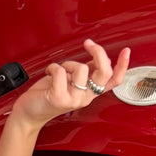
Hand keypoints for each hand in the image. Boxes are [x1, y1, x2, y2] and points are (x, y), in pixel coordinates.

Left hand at [8, 38, 130, 130]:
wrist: (28, 111)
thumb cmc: (48, 93)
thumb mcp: (71, 80)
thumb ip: (87, 71)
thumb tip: (97, 59)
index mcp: (90, 92)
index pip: (113, 81)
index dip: (122, 66)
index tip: (126, 51)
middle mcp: (85, 97)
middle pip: (104, 72)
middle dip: (98, 52)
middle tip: (88, 43)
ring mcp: (73, 99)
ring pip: (81, 68)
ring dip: (68, 63)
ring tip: (59, 71)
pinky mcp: (59, 98)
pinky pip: (61, 72)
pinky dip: (53, 67)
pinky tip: (49, 73)